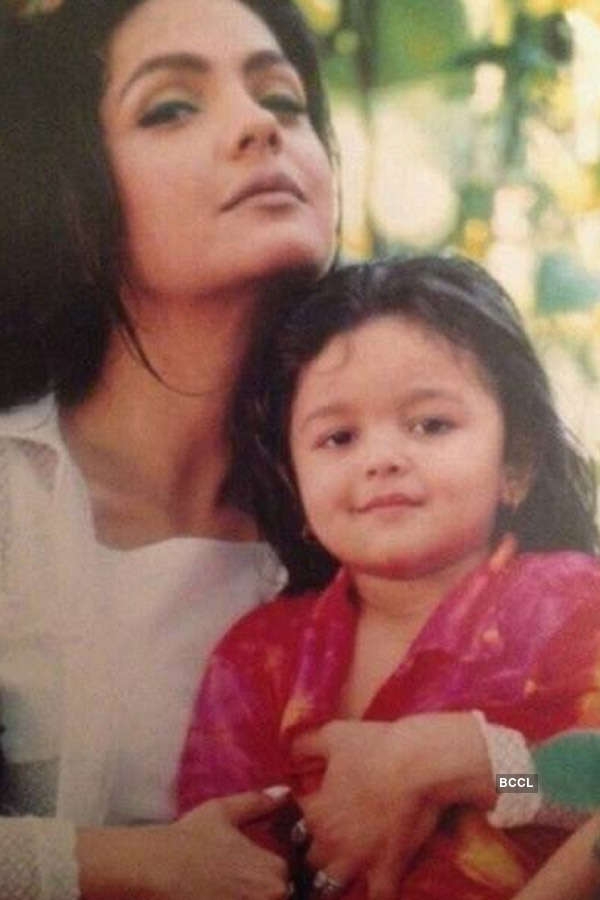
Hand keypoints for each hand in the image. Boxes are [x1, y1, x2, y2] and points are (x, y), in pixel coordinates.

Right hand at [78, 789, 290, 898]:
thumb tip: (284, 791)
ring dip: (247, 896)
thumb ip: (258, 802)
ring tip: (224, 890)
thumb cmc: (189, 839)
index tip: (249, 870)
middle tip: (233, 881)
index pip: (287, 878)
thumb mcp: (223, 812)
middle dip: (260, 891)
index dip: (268, 874)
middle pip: (278, 896)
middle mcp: (268, 897)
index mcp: (273, 871)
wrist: (153, 869)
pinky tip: (215, 896)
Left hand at [291, 713, 494, 898]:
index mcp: (315, 812)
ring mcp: (357, 862)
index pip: (289, 829)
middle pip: (307, 863)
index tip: (303, 822)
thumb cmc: (375, 746)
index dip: (295, 826)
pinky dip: (374, 896)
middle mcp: (330, 843)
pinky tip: (374, 890)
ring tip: (339, 877)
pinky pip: (375, 899)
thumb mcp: (333, 735)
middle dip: (312, 857)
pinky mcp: (386, 872)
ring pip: (330, 889)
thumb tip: (290, 752)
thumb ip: (306, 746)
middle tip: (321, 851)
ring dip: (333, 883)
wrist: (420, 763)